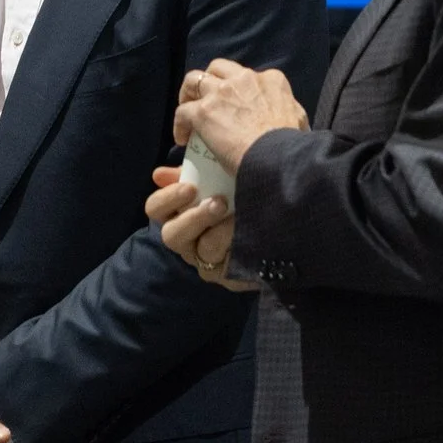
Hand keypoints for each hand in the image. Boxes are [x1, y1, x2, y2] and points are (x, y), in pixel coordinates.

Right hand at [147, 167, 256, 291]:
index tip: (189, 186)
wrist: (287, 208)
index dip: (167, 198)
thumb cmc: (247, 186)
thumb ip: (191, 167)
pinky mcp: (225, 276)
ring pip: (200, 250)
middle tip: (218, 202)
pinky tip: (251, 232)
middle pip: (170, 235)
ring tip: (240, 215)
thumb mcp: (219, 170)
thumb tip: (162, 170)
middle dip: (193, 218)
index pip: (155, 208)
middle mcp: (188, 238)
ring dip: (222, 230)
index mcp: (181, 211)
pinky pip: (223, 265)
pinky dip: (236, 245)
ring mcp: (205, 260)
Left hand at [172, 60, 308, 174]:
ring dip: (188, 93)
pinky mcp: (203, 111)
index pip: (249, 75)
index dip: (239, 89)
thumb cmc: (292, 144)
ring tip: (188, 109)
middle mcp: (244, 79)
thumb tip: (292, 122)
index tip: (236, 105)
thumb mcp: (300, 120)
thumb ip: (292, 113)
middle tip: (207, 98)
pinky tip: (183, 138)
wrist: (278, 157)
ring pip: (194, 79)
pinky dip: (180, 124)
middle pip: (218, 68)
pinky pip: (182, 111)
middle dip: (210, 80)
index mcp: (271, 80)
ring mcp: (222, 92)